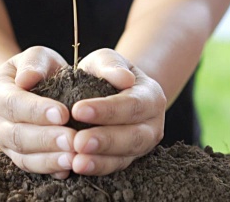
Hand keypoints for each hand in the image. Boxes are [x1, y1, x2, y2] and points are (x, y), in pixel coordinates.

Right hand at [0, 46, 76, 178]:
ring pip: (22, 156)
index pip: (13, 103)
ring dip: (49, 159)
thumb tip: (27, 78)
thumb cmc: (36, 69)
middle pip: (16, 135)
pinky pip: (31, 167)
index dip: (36, 110)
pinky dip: (50, 169)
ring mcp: (3, 142)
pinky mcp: (16, 157)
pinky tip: (69, 168)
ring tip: (74, 158)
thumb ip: (33, 63)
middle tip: (73, 140)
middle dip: (46, 139)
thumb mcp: (36, 56)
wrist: (28, 86)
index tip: (63, 113)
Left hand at [71, 48, 166, 175]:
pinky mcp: (128, 159)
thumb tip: (124, 78)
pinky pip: (115, 167)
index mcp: (151, 96)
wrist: (113, 89)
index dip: (107, 109)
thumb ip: (112, 65)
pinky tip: (77, 167)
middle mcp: (153, 124)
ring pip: (125, 157)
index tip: (78, 110)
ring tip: (77, 162)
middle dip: (105, 141)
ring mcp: (142, 145)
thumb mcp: (107, 60)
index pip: (132, 104)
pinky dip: (96, 168)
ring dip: (100, 161)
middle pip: (133, 136)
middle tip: (78, 142)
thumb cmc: (107, 72)